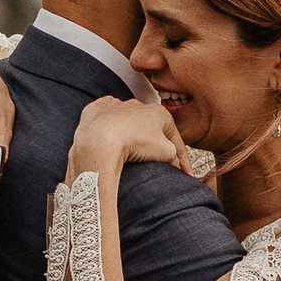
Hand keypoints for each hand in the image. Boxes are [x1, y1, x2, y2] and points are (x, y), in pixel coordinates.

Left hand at [69, 97, 188, 178]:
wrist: (100, 139)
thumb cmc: (133, 143)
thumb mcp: (166, 154)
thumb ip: (175, 158)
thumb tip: (173, 164)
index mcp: (159, 113)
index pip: (175, 140)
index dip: (182, 161)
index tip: (184, 175)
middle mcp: (138, 105)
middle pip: (151, 130)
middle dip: (155, 146)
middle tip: (155, 165)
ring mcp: (116, 106)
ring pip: (128, 123)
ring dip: (131, 136)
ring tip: (129, 155)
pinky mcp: (96, 111)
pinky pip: (105, 120)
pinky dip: (109, 129)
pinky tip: (109, 141)